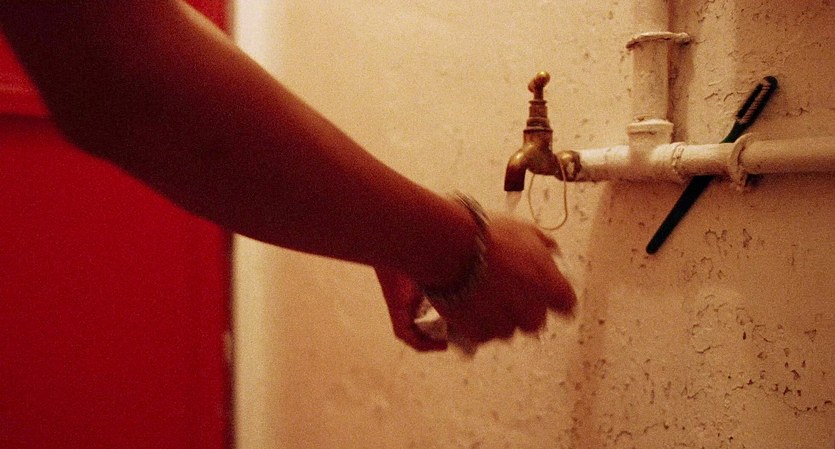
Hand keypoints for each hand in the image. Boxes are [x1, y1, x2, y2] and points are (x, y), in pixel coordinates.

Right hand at [375, 213, 574, 351]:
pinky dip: (478, 324)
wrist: (446, 246)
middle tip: (507, 294)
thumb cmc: (483, 234)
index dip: (556, 300)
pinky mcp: (479, 333)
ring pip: (508, 330)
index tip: (548, 297)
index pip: (567, 305)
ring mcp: (504, 323)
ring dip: (499, 318)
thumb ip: (543, 244)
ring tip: (482, 295)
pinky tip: (469, 304)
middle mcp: (530, 308)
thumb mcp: (522, 229)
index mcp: (547, 284)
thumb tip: (552, 251)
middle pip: (536, 322)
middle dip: (524, 310)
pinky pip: (484, 334)